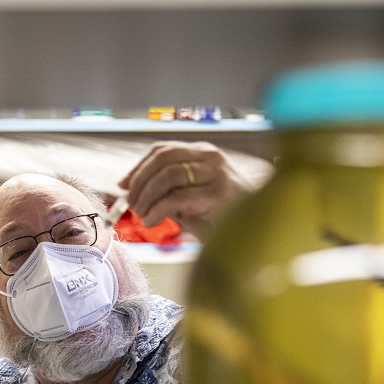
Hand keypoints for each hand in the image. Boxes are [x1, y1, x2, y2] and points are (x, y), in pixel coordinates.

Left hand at [119, 141, 251, 239]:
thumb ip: (171, 192)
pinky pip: (176, 198)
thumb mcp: (195, 199)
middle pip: (162, 158)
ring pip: (167, 175)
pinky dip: (157, 210)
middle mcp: (211, 158)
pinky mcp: (217, 196)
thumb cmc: (228, 218)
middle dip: (139, 181)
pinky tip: (152, 221)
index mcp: (205, 154)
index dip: (138, 166)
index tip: (123, 185)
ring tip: (141, 214)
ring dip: (146, 196)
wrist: (261, 233)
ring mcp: (216, 175)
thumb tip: (135, 193)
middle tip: (130, 203)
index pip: (163, 150)